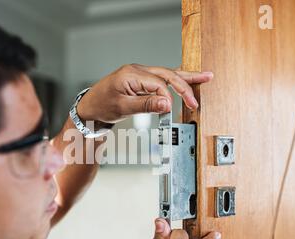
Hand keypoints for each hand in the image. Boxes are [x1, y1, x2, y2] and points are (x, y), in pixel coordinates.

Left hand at [76, 64, 213, 123]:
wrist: (89, 107)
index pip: (158, 83)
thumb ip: (145, 105)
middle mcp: (137, 70)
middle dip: (184, 86)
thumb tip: (167, 104)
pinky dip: (175, 80)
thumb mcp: (122, 108)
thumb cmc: (100, 106)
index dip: (167, 98)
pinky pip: (161, 78)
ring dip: (185, 78)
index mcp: (131, 74)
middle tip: (195, 101)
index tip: (170, 111)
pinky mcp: (140, 79)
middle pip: (167, 74)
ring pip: (167, 73)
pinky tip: (187, 77)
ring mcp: (139, 73)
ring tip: (205, 76)